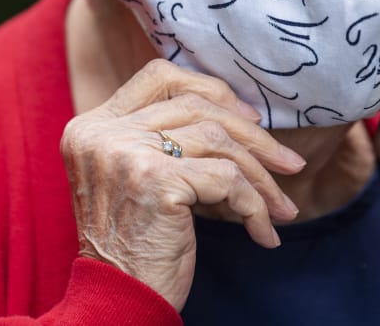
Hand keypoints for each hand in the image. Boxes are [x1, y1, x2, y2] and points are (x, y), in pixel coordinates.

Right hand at [60, 59, 304, 309]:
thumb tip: (242, 114)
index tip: (247, 118)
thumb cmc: (136, 246)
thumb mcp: (138, 178)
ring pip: (219, 140)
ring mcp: (127, 153)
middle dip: (253, 136)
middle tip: (287, 164)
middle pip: (198, 107)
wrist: (117, 303)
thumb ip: (165, 138)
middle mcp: (103, 133)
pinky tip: (264, 232)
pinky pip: (228, 179)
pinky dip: (255, 206)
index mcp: (92, 126)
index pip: (158, 75)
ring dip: (261, 176)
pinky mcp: (156, 180)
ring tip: (282, 205)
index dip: (210, 89)